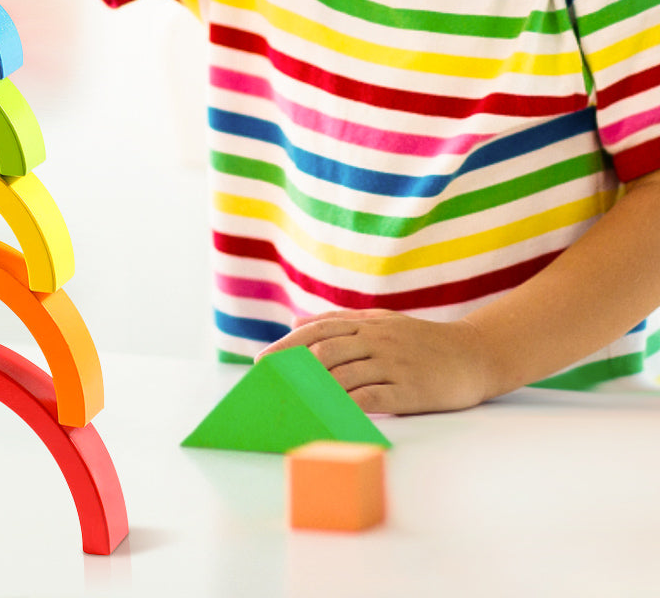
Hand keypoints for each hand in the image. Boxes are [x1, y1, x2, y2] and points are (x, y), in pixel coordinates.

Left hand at [258, 309, 490, 414]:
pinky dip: (346, 407)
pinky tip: (327, 416)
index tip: (261, 362)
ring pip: (345, 375)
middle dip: (293, 370)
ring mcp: (394, 364)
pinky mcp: (409, 390)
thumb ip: (340, 320)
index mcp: (368, 324)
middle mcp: (377, 340)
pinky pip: (371, 398)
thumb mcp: (383, 321)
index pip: (319, 330)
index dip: (287, 345)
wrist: (475, 355)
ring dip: (314, 390)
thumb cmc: (422, 341)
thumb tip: (296, 321)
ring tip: (288, 405)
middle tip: (269, 387)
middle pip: (326, 351)